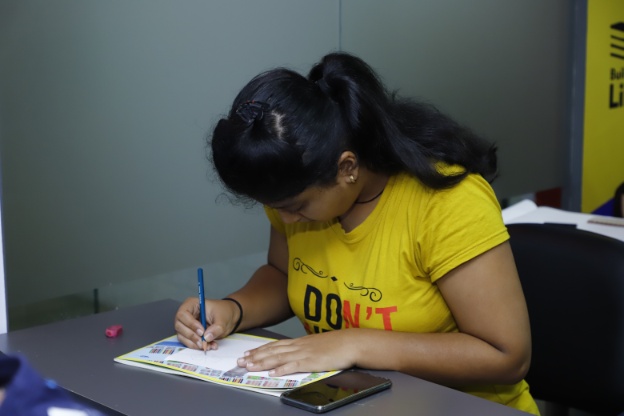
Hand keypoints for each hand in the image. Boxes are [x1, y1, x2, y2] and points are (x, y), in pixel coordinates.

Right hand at [174, 297, 239, 349]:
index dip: (190, 324)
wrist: (228, 318)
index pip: (183, 314)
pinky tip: (208, 346)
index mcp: (191, 304)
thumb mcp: (223, 318)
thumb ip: (216, 328)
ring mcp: (185, 325)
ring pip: (182, 336)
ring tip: (208, 346)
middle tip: (203, 342)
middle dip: (192, 336)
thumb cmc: (223, 312)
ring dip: (194, 343)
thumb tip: (207, 337)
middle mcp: (185, 315)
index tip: (202, 332)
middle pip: (179, 326)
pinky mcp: (188, 334)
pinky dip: (196, 346)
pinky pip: (188, 342)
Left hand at [236, 330, 356, 376]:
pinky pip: (293, 365)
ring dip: (262, 362)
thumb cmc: (337, 344)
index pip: (275, 345)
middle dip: (255, 356)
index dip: (260, 349)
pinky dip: (282, 369)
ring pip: (278, 358)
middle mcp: (299, 346)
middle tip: (241, 361)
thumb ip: (306, 348)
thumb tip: (297, 354)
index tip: (248, 353)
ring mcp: (304, 353)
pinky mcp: (311, 361)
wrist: (351, 342)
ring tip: (249, 366)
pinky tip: (273, 373)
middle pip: (272, 351)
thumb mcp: (317, 344)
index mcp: (300, 342)